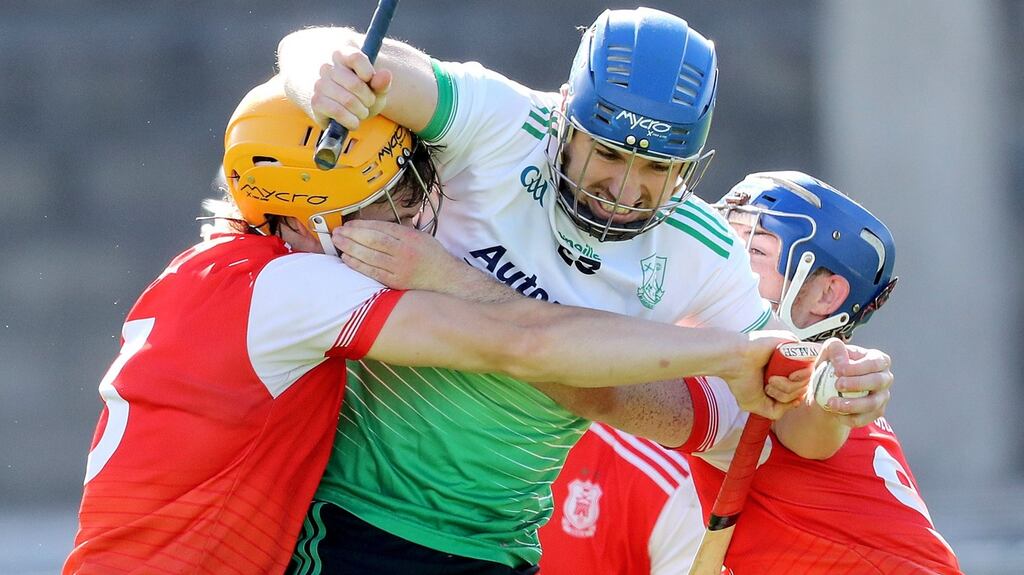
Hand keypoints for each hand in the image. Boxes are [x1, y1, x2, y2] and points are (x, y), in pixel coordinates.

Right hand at [310, 47, 391, 129]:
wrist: (350, 113)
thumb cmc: (364, 96)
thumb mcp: (378, 89)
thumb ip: (382, 82)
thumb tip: (385, 75)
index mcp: (342, 55)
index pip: (355, 57)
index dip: (368, 73)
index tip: (370, 81)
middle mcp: (328, 68)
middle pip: (355, 83)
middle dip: (368, 99)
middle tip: (369, 103)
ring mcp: (320, 84)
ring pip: (348, 100)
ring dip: (361, 112)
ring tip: (362, 112)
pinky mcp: (316, 102)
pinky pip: (337, 111)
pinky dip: (350, 120)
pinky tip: (353, 122)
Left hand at [333, 220, 463, 290]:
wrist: (446, 279)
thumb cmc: (431, 256)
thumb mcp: (420, 236)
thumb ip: (399, 231)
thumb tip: (373, 226)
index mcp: (410, 237)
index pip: (381, 228)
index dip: (362, 225)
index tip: (349, 224)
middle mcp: (404, 251)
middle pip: (373, 240)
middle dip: (352, 235)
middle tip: (337, 231)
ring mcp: (400, 268)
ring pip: (370, 256)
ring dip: (350, 248)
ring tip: (337, 242)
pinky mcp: (396, 282)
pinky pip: (372, 272)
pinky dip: (358, 265)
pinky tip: (347, 258)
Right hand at [724, 330, 809, 419]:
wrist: (734, 360)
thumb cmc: (740, 379)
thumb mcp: (758, 406)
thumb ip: (778, 410)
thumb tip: (797, 402)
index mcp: (780, 378)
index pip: (799, 392)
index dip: (790, 400)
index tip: (772, 396)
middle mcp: (788, 366)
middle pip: (804, 387)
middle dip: (787, 394)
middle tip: (768, 386)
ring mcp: (792, 355)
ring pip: (808, 378)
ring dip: (789, 386)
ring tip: (771, 380)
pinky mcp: (795, 345)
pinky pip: (809, 365)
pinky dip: (798, 375)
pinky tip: (783, 374)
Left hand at [817, 338, 892, 427]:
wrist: (828, 389)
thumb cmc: (833, 365)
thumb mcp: (829, 352)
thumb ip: (835, 348)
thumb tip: (841, 363)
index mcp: (878, 360)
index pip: (875, 362)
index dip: (858, 367)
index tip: (839, 371)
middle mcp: (884, 378)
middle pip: (877, 382)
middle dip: (857, 384)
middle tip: (837, 385)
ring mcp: (882, 397)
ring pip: (872, 404)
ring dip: (852, 404)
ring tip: (831, 403)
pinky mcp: (875, 413)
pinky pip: (865, 418)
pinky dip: (849, 417)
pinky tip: (835, 413)